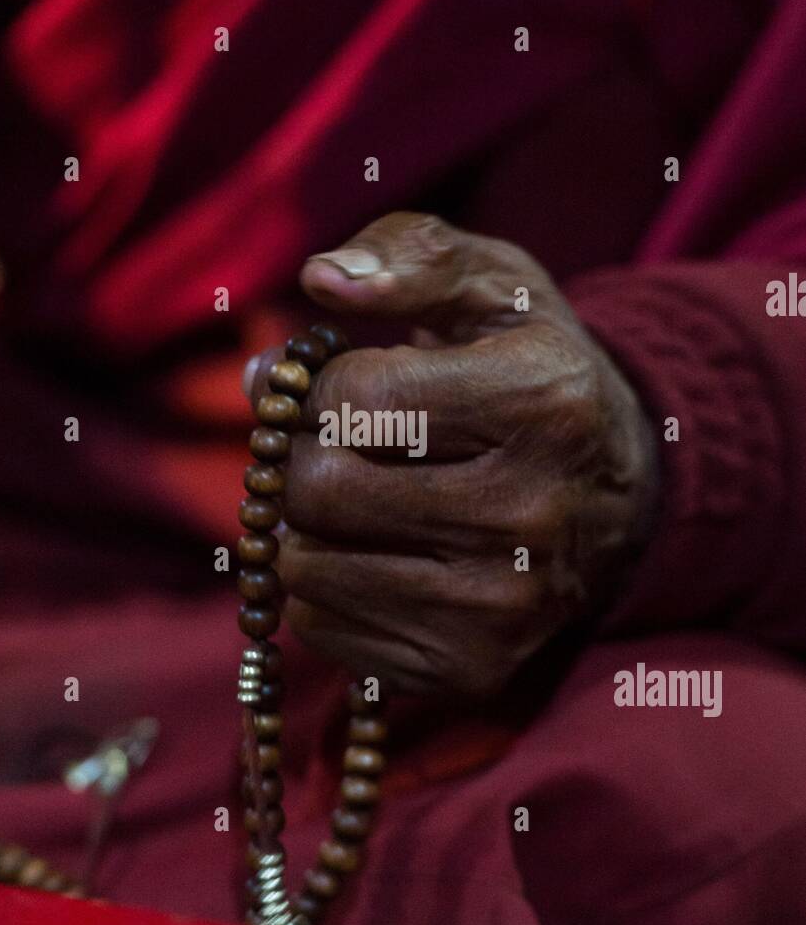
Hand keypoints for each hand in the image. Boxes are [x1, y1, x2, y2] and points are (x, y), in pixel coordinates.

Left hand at [247, 213, 656, 699]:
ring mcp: (502, 608)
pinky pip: (321, 631)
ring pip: (306, 567)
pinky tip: (376, 555)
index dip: (315, 386)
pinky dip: (324, 587)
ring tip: (356, 497)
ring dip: (305, 525)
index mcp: (544, 405)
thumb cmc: (535, 372)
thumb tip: (322, 279)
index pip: (352, 400)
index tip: (337, 386)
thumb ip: (411, 255)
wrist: (620, 494)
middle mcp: (531, 517)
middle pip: (320, 490)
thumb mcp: (497, 285)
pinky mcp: (470, 669)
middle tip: (331, 444)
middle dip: (303, 456)